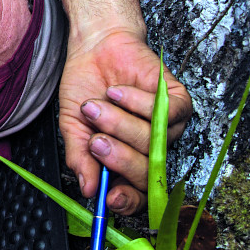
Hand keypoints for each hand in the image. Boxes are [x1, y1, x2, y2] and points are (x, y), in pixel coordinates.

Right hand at [58, 27, 190, 214]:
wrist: (93, 48)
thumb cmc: (84, 87)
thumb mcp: (73, 126)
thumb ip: (79, 157)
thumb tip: (88, 188)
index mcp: (124, 160)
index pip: (135, 193)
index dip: (127, 200)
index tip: (110, 197)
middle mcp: (149, 148)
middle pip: (147, 172)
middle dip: (119, 158)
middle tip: (97, 141)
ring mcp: (166, 126)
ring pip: (153, 141)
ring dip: (120, 123)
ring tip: (98, 105)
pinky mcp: (176, 101)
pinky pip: (166, 113)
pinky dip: (138, 102)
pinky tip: (119, 91)